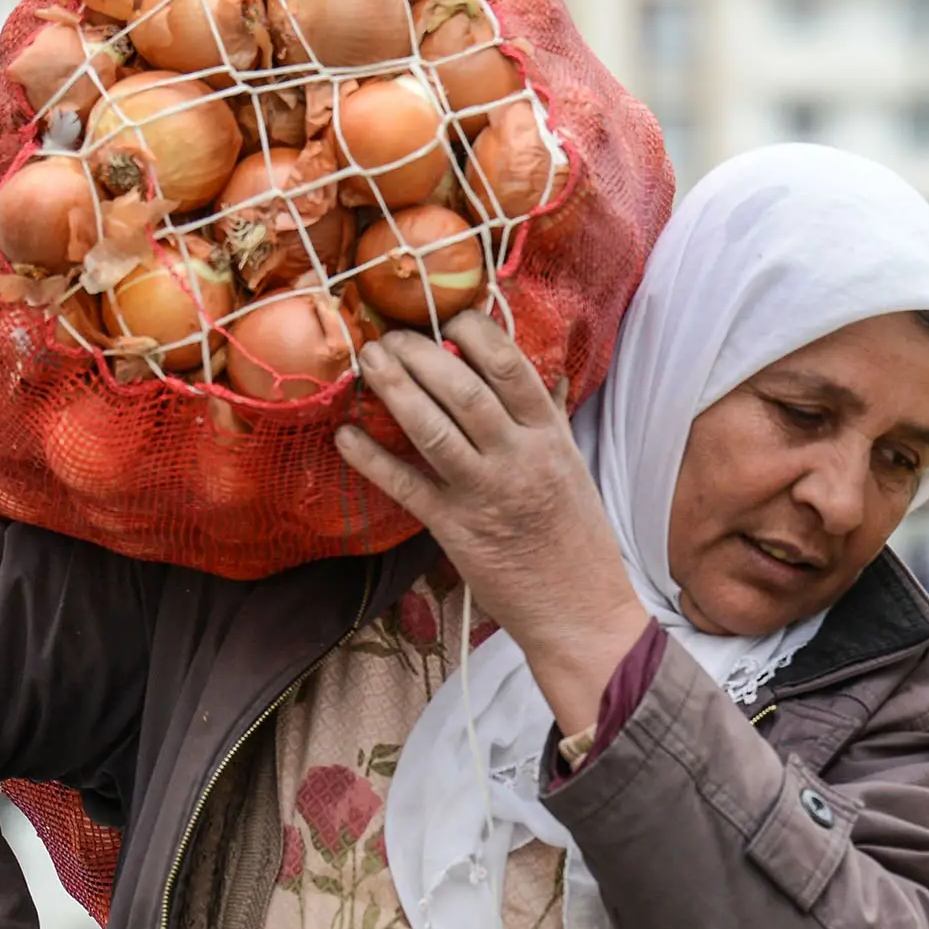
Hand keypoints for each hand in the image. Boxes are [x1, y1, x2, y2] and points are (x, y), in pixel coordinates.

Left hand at [335, 313, 649, 730]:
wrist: (583, 611)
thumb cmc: (579, 538)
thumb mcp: (574, 467)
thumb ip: (553, 421)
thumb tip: (547, 376)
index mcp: (550, 437)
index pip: (510, 366)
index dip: (474, 332)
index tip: (450, 317)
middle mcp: (519, 458)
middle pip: (462, 389)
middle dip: (419, 354)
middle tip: (389, 338)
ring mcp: (485, 493)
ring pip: (431, 428)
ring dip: (393, 390)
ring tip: (367, 363)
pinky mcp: (455, 530)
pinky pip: (405, 486)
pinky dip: (370, 459)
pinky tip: (345, 436)